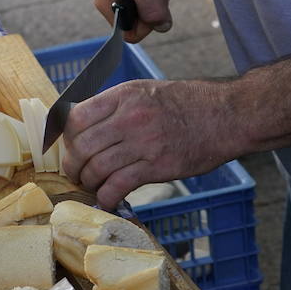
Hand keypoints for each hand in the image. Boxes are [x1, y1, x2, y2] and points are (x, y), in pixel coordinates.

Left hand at [62, 78, 235, 209]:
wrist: (224, 116)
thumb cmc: (184, 103)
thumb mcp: (143, 91)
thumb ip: (113, 106)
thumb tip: (83, 126)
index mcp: (123, 96)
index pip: (77, 117)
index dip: (67, 137)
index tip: (70, 147)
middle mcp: (129, 117)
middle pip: (82, 146)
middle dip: (73, 164)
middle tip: (76, 172)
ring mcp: (143, 143)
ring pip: (97, 168)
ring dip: (89, 181)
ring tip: (92, 184)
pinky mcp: (156, 166)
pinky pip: (118, 185)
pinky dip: (106, 196)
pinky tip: (107, 197)